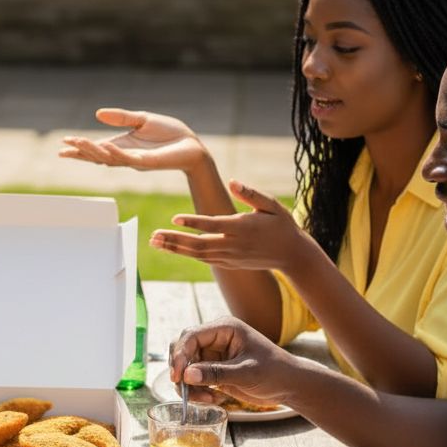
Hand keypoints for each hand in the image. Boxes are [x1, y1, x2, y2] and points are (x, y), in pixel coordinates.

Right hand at [59, 109, 208, 174]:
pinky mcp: (147, 162)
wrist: (192, 145)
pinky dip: (114, 152)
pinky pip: (127, 158)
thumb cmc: (170, 133)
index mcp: (122, 145)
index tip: (64, 144)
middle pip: (97, 156)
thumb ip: (121, 117)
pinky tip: (105, 146)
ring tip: (77, 144)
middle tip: (63, 150)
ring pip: (108, 158)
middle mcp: (125, 155)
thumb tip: (97, 114)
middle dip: (80, 153)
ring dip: (92, 151)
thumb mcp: (142, 120)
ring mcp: (134, 160)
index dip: (80, 147)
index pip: (96, 147)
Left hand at [150, 180, 311, 270]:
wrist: (293, 255)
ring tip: (154, 241)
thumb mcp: (272, 205)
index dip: (193, 222)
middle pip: (199, 244)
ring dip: (175, 248)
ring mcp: (230, 257)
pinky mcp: (229, 264)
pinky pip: (204, 259)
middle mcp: (233, 245)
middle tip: (153, 235)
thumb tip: (232, 181)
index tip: (174, 218)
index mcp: (242, 227)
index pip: (213, 225)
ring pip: (198, 254)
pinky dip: (187, 254)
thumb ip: (251, 194)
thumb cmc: (282, 225)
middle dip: (174, 240)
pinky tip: (172, 248)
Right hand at [169, 317, 297, 406]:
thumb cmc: (275, 372)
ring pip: (186, 366)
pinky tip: (213, 398)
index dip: (180, 354)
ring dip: (190, 385)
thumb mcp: (246, 373)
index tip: (177, 375)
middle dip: (182, 371)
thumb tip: (186, 375)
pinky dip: (198, 390)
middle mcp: (215, 339)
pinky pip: (195, 378)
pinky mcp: (214, 370)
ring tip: (206, 399)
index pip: (191, 336)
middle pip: (183, 349)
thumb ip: (216, 373)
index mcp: (224, 329)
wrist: (290, 385)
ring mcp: (213, 354)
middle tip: (185, 390)